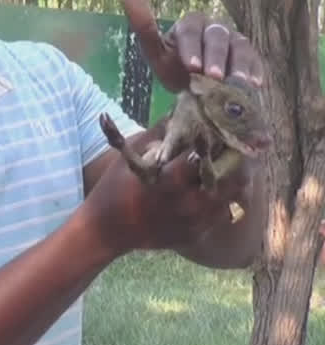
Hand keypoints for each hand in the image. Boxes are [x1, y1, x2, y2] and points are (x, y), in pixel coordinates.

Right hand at [82, 129, 250, 253]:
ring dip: (235, 178)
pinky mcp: (197, 233)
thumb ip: (155, 136)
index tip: (219, 130)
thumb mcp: (129, 159)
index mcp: (169, 180)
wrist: (108, 231)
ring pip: (233, 195)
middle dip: (234, 158)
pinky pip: (225, 213)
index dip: (214, 140)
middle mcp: (186, 201)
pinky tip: (221, 188)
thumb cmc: (114, 188)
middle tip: (237, 146)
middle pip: (230, 175)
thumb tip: (177, 112)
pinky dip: (226, 199)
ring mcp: (194, 220)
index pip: (205, 154)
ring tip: (235, 165)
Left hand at [119, 0, 263, 92]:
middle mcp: (214, 28)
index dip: (192, 48)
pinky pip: (256, 59)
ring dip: (240, 65)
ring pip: (240, 47)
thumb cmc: (172, 67)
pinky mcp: (250, 55)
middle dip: (216, 58)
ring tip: (239, 84)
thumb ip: (144, 26)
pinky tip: (256, 84)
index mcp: (190, 24)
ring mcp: (235, 40)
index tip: (192, 67)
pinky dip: (256, 70)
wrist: (194, 88)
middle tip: (214, 77)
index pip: (191, 31)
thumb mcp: (154, 52)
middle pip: (217, 37)